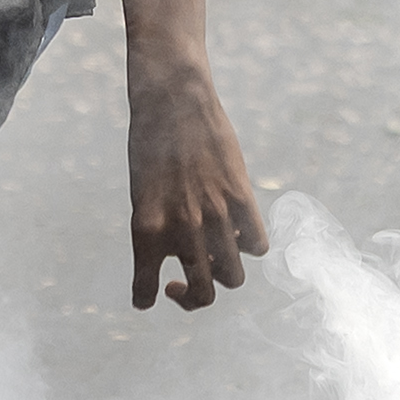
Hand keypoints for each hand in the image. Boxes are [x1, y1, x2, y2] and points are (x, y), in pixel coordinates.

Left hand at [125, 57, 268, 312]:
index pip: (145, 288)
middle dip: (193, 298)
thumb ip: (160, 228)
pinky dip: (249, 245)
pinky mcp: (242, 198)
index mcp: (147, 229)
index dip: (145, 299)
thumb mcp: (142, 192)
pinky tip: (237, 232)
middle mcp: (182, 230)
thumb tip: (188, 258)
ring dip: (223, 274)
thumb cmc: (150, 144)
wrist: (173, 101)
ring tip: (213, 256)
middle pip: (203, 294)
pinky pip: (257, 245)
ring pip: (233, 276)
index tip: (147, 298)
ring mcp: (216, 216)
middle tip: (183, 283)